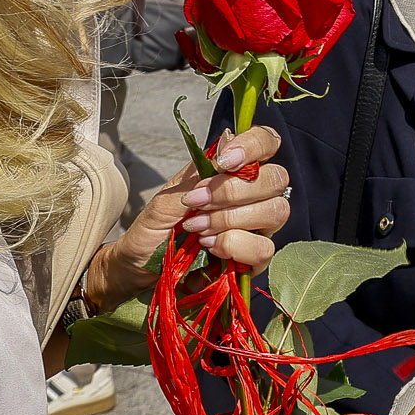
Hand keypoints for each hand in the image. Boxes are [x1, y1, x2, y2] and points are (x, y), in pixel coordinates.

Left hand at [89, 125, 289, 310]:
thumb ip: (194, 180)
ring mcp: (258, 228)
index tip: (225, 161)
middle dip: (232, 191)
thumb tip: (220, 159)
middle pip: (276, 178)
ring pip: (276, 211)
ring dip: (230, 219)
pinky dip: (233, 246)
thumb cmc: (151, 232)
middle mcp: (253, 197)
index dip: (254, 145)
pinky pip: (264, 248)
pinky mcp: (256, 259)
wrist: (138, 272)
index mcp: (232, 173)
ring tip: (196, 229)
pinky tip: (209, 248)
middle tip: (195, 204)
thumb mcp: (163, 202)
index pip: (265, 143)